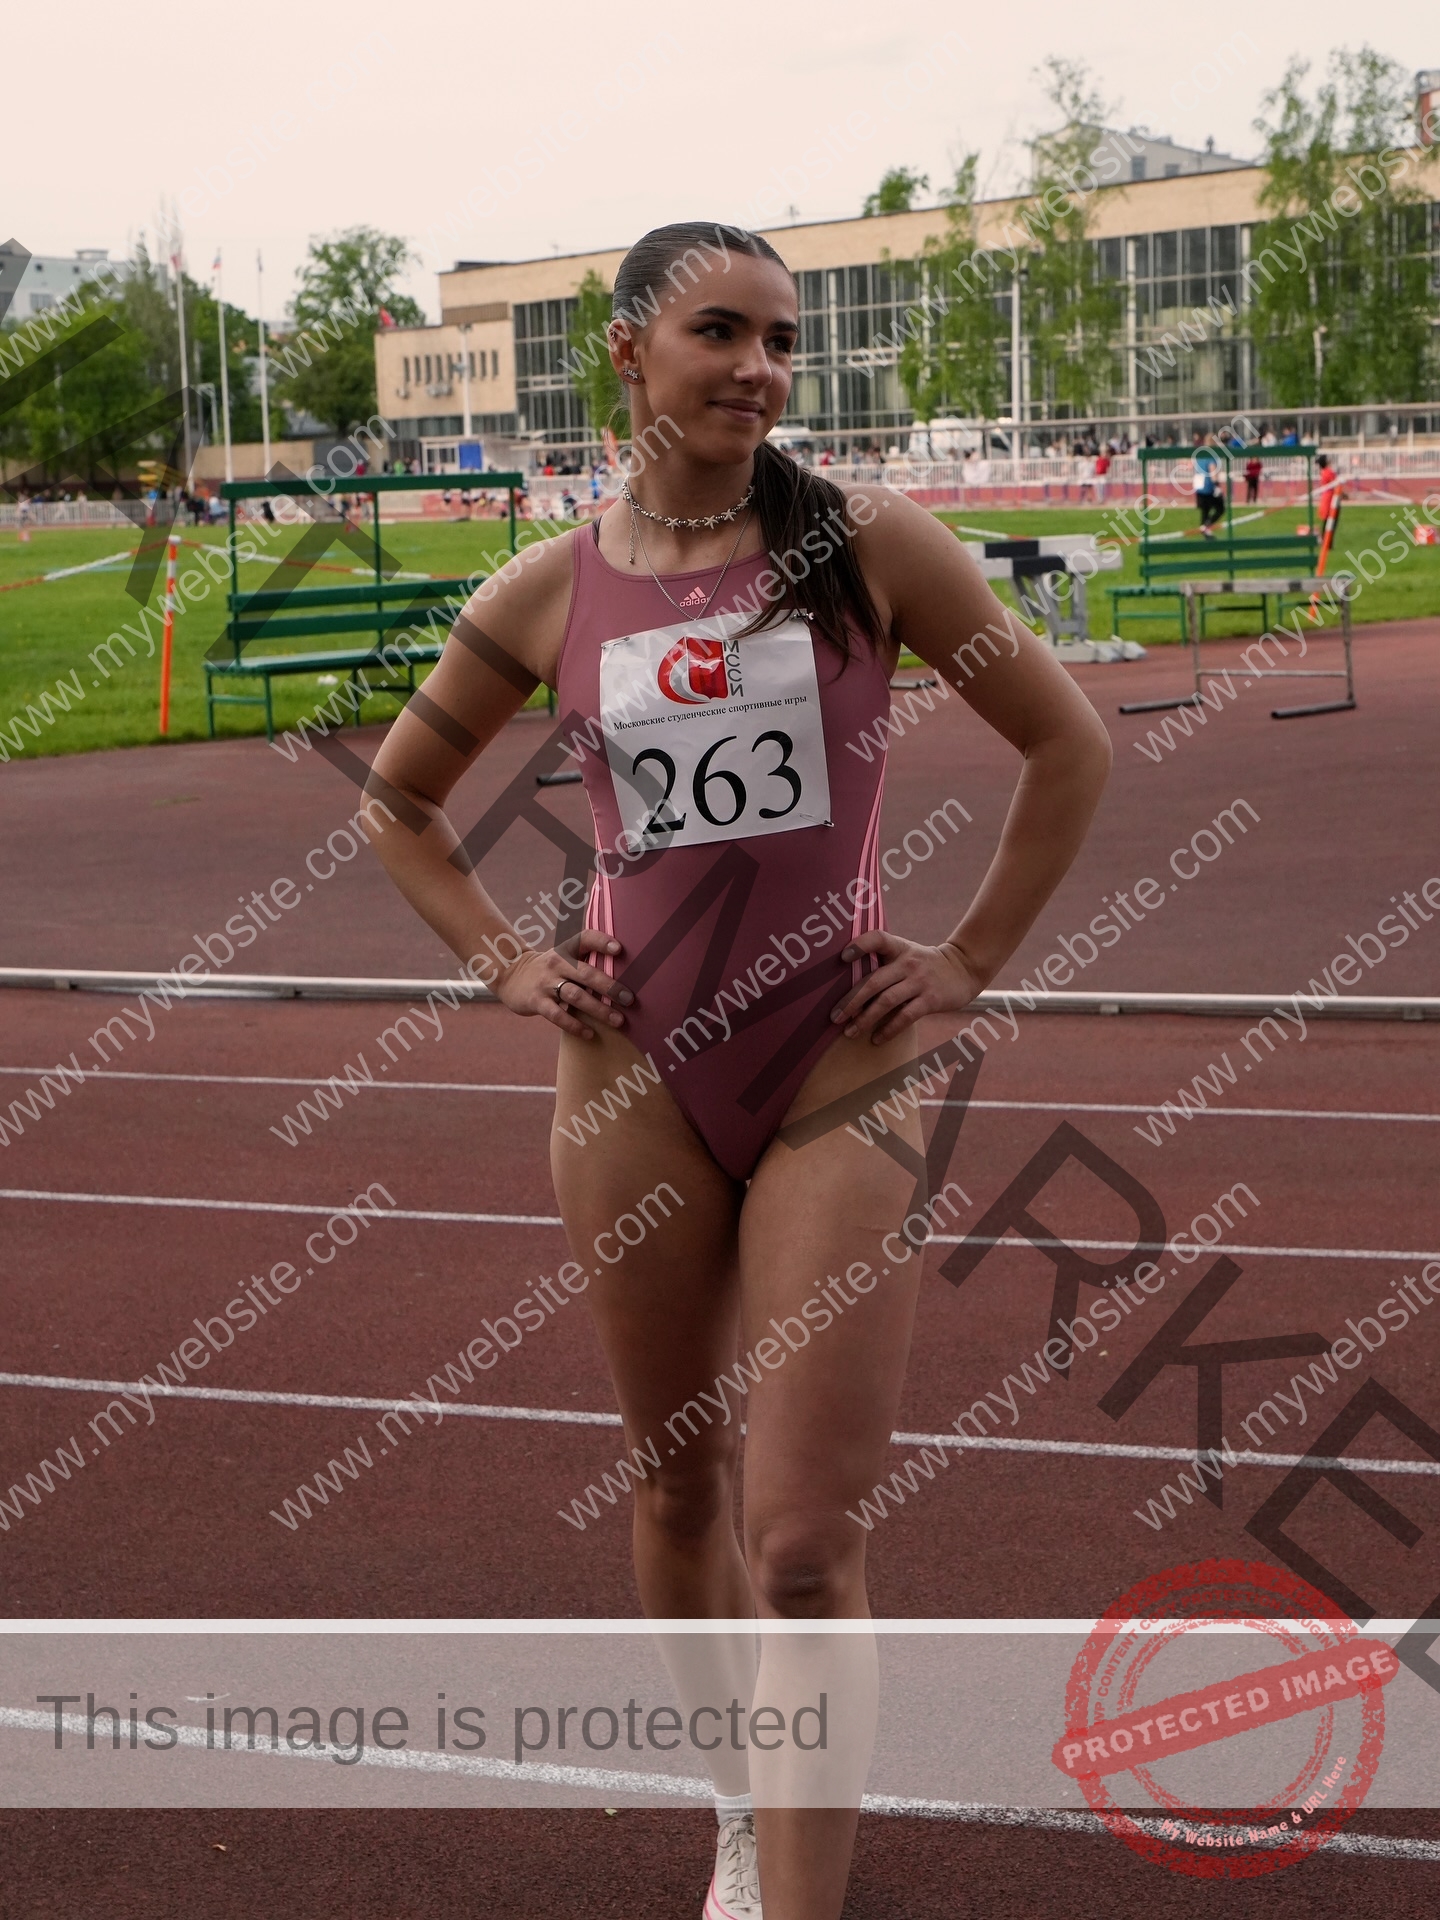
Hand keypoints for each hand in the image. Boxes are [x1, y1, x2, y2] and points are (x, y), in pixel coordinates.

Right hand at [493, 928, 631, 1040]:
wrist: (510, 975)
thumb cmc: (549, 969)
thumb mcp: (563, 956)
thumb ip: (587, 960)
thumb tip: (624, 975)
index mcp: (566, 950)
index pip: (584, 939)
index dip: (601, 942)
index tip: (619, 949)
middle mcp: (557, 964)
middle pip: (586, 974)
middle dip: (610, 987)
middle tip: (629, 999)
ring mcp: (546, 983)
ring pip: (576, 996)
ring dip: (599, 1010)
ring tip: (618, 1020)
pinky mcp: (537, 1001)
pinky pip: (558, 1016)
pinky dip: (575, 1026)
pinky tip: (590, 1034)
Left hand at [829, 932, 985, 1043]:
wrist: (964, 969)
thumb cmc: (925, 964)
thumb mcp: (907, 953)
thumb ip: (884, 961)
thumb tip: (848, 983)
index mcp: (899, 948)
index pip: (878, 939)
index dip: (860, 945)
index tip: (843, 957)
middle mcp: (908, 963)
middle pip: (873, 981)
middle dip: (851, 1001)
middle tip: (834, 1017)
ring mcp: (920, 982)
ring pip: (886, 1002)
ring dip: (865, 1019)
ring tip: (849, 1032)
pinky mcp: (931, 1000)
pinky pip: (905, 1017)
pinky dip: (888, 1030)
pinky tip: (876, 1039)